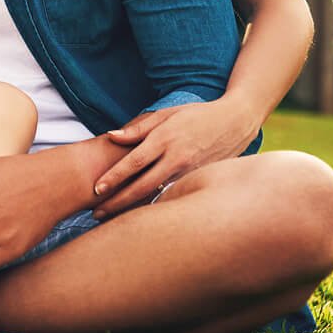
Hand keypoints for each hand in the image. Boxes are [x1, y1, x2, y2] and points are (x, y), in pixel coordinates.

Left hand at [89, 100, 257, 217]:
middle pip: (143, 185)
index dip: (114, 176)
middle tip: (96, 213)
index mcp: (166, 138)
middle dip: (118, 202)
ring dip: (134, 209)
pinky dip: (155, 207)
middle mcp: (177, 157)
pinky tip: (139, 216)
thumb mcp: (167, 113)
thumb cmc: (197, 115)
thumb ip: (139, 128)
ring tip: (111, 219)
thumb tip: (111, 136)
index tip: (96, 189)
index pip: (135, 161)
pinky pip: (173, 197)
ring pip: (157, 196)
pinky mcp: (199, 181)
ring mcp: (190, 172)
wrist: (236, 122)